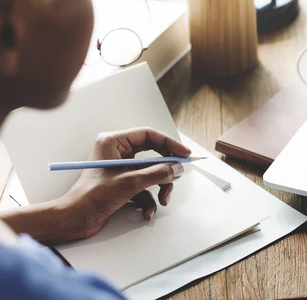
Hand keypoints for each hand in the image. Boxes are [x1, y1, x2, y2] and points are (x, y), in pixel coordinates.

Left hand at [61, 127, 190, 239]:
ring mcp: (121, 169)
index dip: (169, 144)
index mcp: (114, 142)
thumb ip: (157, 173)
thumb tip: (177, 168)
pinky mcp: (122, 184)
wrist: (74, 220)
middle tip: (177, 176)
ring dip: (159, 188)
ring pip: (151, 172)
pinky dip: (149, 200)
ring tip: (162, 200)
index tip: (184, 154)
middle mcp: (118, 152)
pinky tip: (147, 212)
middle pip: (153, 155)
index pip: (149, 135)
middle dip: (165, 170)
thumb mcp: (130, 182)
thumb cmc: (91, 197)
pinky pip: (144, 187)